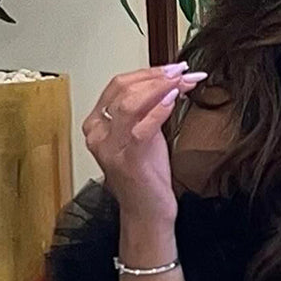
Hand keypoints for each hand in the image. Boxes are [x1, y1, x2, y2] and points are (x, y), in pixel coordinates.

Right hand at [82, 62, 206, 222]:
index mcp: (97, 124)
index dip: (147, 72)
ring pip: (130, 104)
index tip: (174, 67)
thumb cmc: (146, 176)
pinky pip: (142, 128)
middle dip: (156, 76)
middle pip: (123, 90)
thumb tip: (171, 82)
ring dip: (161, 88)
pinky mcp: (128, 161)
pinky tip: (175, 99)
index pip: (118, 85)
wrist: (146, 213)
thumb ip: (148, 110)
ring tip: (184, 81)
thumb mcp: (144, 135)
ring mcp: (110, 148)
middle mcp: (98, 134)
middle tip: (183, 71)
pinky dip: (159, 110)